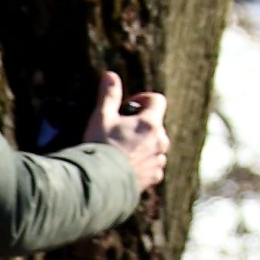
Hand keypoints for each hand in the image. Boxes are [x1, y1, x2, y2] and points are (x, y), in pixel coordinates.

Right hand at [84, 71, 169, 195]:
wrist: (99, 184)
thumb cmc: (100, 148)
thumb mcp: (101, 118)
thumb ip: (109, 95)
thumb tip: (110, 75)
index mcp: (150, 123)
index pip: (157, 100)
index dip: (142, 99)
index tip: (128, 108)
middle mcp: (160, 141)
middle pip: (155, 124)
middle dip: (140, 125)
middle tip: (118, 132)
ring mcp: (158, 160)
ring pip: (154, 146)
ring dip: (142, 145)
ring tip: (120, 151)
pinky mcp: (154, 178)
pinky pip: (152, 166)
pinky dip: (142, 164)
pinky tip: (124, 167)